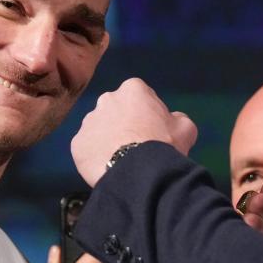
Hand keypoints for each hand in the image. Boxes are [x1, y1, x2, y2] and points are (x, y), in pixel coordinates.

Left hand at [71, 78, 197, 186]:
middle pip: (116, 110)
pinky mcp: (77, 143)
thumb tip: (172, 120)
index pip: (140, 96)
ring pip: (100, 129)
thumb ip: (178, 118)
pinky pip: (88, 148)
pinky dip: (96, 156)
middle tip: (136, 145)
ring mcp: (89, 121)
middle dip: (124, 123)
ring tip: (121, 159)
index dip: (148, 113)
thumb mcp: (186, 129)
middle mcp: (107, 99)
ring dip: (108, 139)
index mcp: (133, 89)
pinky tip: (108, 167)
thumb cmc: (163, 144)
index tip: (153, 129)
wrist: (137, 172)